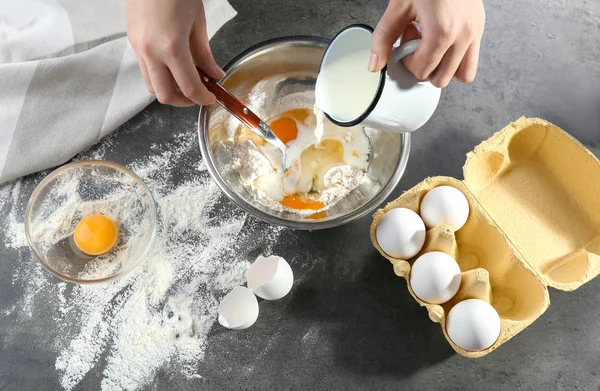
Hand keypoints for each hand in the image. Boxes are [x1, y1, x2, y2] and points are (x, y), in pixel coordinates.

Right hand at [126, 0, 224, 106]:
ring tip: (187, 82)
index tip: (211, 98)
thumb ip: (205, 54)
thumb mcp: (198, 23)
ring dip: (171, 91)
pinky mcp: (132, 43)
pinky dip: (161, 77)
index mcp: (172, 47)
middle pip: (166, 95)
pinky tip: (174, 68)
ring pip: (152, 86)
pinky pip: (146, 71)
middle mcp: (151, 52)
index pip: (189, 87)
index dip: (203, 98)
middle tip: (199, 94)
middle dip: (185, 101)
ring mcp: (138, 49)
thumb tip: (214, 74)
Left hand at [370, 0, 485, 87]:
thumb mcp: (400, 5)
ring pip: (462, 75)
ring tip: (431, 45)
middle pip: (441, 79)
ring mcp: (475, 31)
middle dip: (425, 68)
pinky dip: (455, 58)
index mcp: (442, 31)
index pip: (423, 70)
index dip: (408, 62)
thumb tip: (375, 64)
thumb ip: (384, 37)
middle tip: (417, 46)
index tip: (404, 45)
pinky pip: (471, 60)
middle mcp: (463, 35)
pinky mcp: (480, 27)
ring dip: (443, 67)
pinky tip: (442, 40)